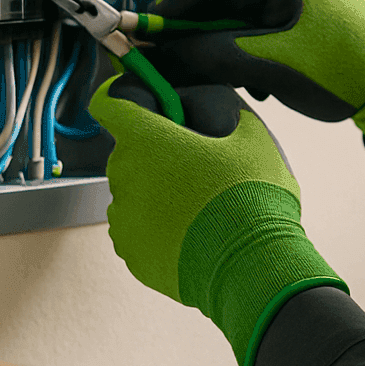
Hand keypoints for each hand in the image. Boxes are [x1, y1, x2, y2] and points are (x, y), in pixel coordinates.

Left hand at [87, 61, 346, 365]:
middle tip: (196, 165)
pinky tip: (191, 232)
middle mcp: (124, 176)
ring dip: (156, 192)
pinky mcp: (131, 252)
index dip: (125, 99)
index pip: (110, 103)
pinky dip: (156, 226)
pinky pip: (137, 227)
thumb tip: (203, 102)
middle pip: (129, 151)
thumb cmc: (253, 196)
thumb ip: (219, 107)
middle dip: (155, 152)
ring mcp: (124, 218)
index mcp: (147, 139)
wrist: (254, 266)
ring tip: (199, 207)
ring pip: (133, 191)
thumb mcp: (251, 134)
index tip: (142, 105)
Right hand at [151, 0, 364, 149]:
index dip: (163, 15)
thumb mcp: (272, 64)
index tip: (136, 44)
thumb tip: (160, 58)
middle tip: (169, 72)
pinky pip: (246, 29)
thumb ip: (212, 56)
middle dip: (190, 38)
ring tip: (227, 83)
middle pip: (209, 1)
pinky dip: (240, 54)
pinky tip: (256, 83)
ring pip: (226, 19)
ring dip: (217, 51)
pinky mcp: (289, 14)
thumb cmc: (343, 69)